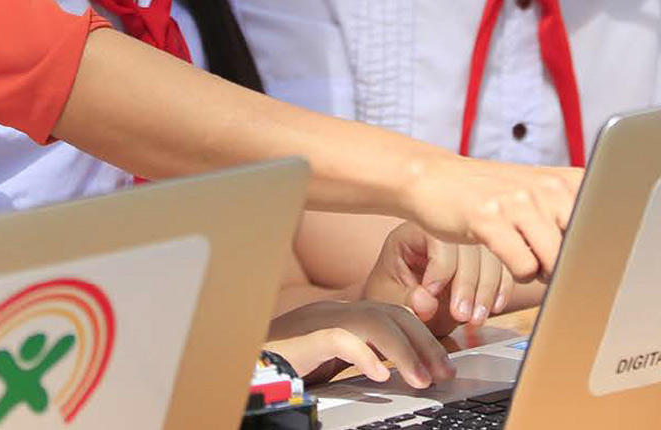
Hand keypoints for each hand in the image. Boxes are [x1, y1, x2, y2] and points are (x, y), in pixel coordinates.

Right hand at [265, 301, 454, 388]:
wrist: (247, 361)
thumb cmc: (288, 364)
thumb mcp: (334, 360)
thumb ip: (362, 357)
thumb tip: (399, 371)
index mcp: (343, 314)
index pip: (393, 314)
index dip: (423, 337)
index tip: (443, 366)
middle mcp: (335, 311)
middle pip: (391, 314)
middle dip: (423, 343)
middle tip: (443, 374)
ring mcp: (319, 320)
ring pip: (373, 322)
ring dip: (404, 351)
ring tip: (421, 380)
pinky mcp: (305, 337)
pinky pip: (340, 339)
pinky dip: (364, 355)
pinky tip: (380, 375)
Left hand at [363, 222, 512, 337]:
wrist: (405, 304)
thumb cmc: (392, 295)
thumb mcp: (388, 298)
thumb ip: (405, 300)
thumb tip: (425, 301)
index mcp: (413, 233)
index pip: (436, 238)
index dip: (440, 267)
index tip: (433, 293)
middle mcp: (443, 232)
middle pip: (468, 246)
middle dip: (468, 284)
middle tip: (461, 315)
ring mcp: (467, 243)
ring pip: (491, 255)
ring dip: (488, 290)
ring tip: (475, 318)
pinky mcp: (485, 259)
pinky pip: (504, 266)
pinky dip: (503, 289)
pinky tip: (492, 308)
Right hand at [400, 156, 580, 280]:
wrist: (431, 178)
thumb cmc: (487, 192)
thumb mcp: (535, 195)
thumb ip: (569, 215)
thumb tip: (598, 258)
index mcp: (565, 180)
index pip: (603, 229)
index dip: (590, 252)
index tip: (574, 255)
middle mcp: (546, 186)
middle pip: (581, 250)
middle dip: (564, 265)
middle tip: (540, 256)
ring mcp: (517, 200)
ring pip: (555, 262)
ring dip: (540, 271)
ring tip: (520, 254)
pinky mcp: (489, 217)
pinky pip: (524, 266)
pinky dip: (517, 272)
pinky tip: (502, 253)